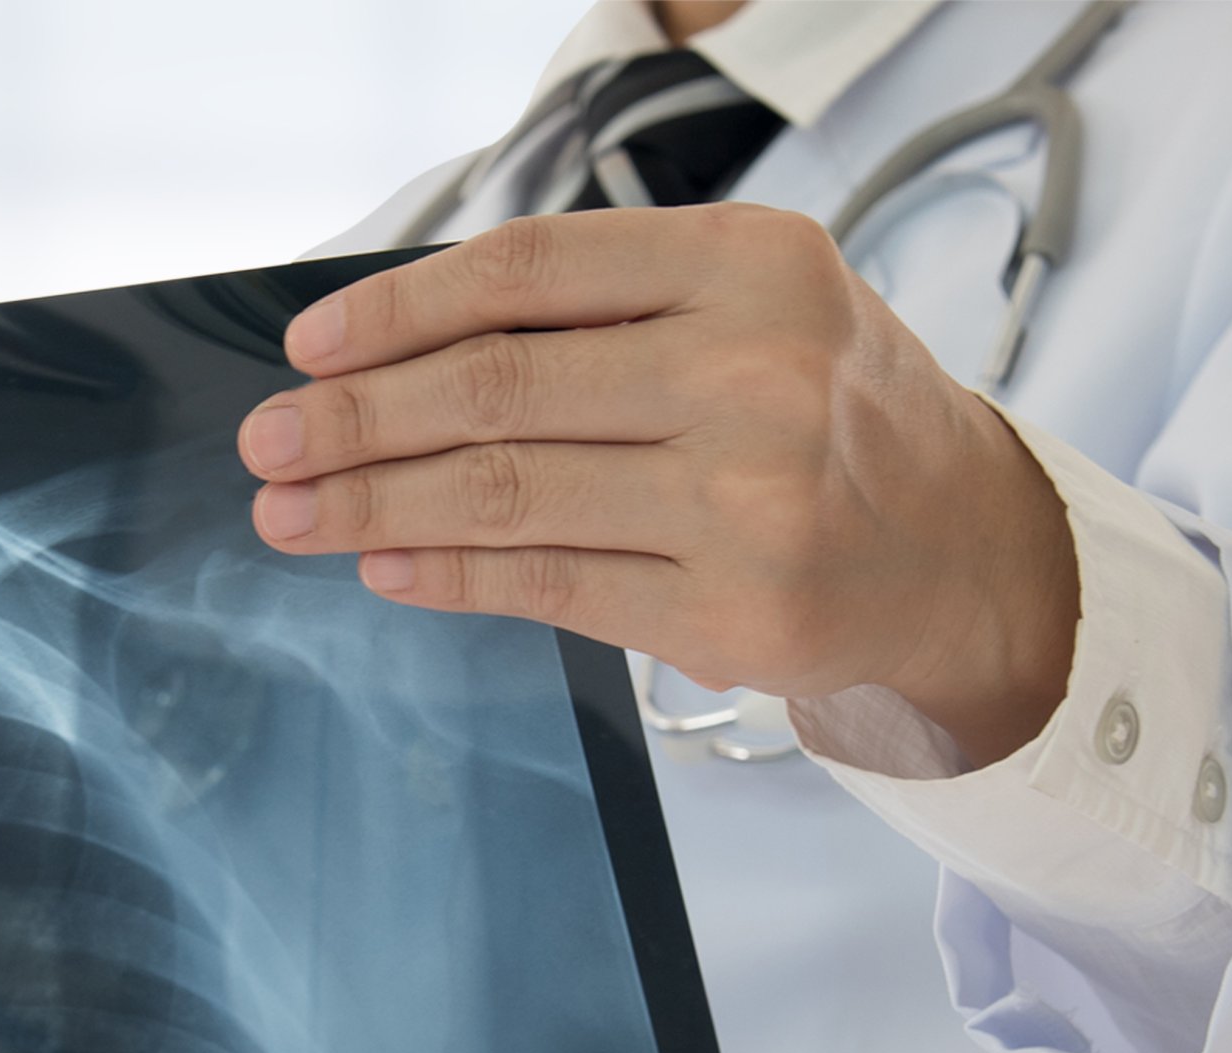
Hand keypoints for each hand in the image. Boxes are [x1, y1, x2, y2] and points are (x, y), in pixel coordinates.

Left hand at [239, 205, 1079, 765]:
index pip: (527, 275)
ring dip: (372, 501)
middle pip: (498, 389)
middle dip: (355, 418)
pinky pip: (547, 586)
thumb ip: (602, 310)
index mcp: (747, 265)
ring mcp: (747, 497)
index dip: (396, 311)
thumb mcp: (748, 306)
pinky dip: (444, 573)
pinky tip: (382, 559)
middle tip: (272, 440)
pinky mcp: (731, 609)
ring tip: (292, 511)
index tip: (311, 343)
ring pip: (507, 492)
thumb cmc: (824, 409)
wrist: (959, 544)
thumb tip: (395, 347)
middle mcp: (753, 371)